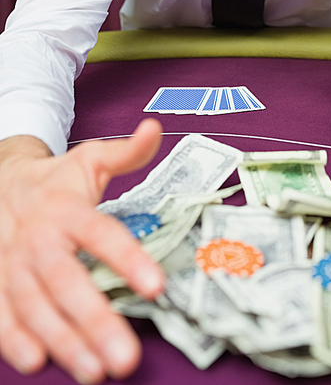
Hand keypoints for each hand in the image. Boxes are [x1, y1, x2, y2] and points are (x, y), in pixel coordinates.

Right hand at [0, 119, 164, 383]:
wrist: (0, 183)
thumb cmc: (56, 180)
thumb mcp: (90, 160)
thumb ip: (126, 153)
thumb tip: (155, 128)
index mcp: (66, 207)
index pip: (99, 233)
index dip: (126, 259)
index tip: (156, 285)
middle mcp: (38, 238)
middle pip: (65, 280)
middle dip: (95, 319)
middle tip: (126, 357)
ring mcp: (12, 264)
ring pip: (34, 305)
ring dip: (63, 340)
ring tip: (94, 370)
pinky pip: (1, 314)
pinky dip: (14, 338)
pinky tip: (37, 362)